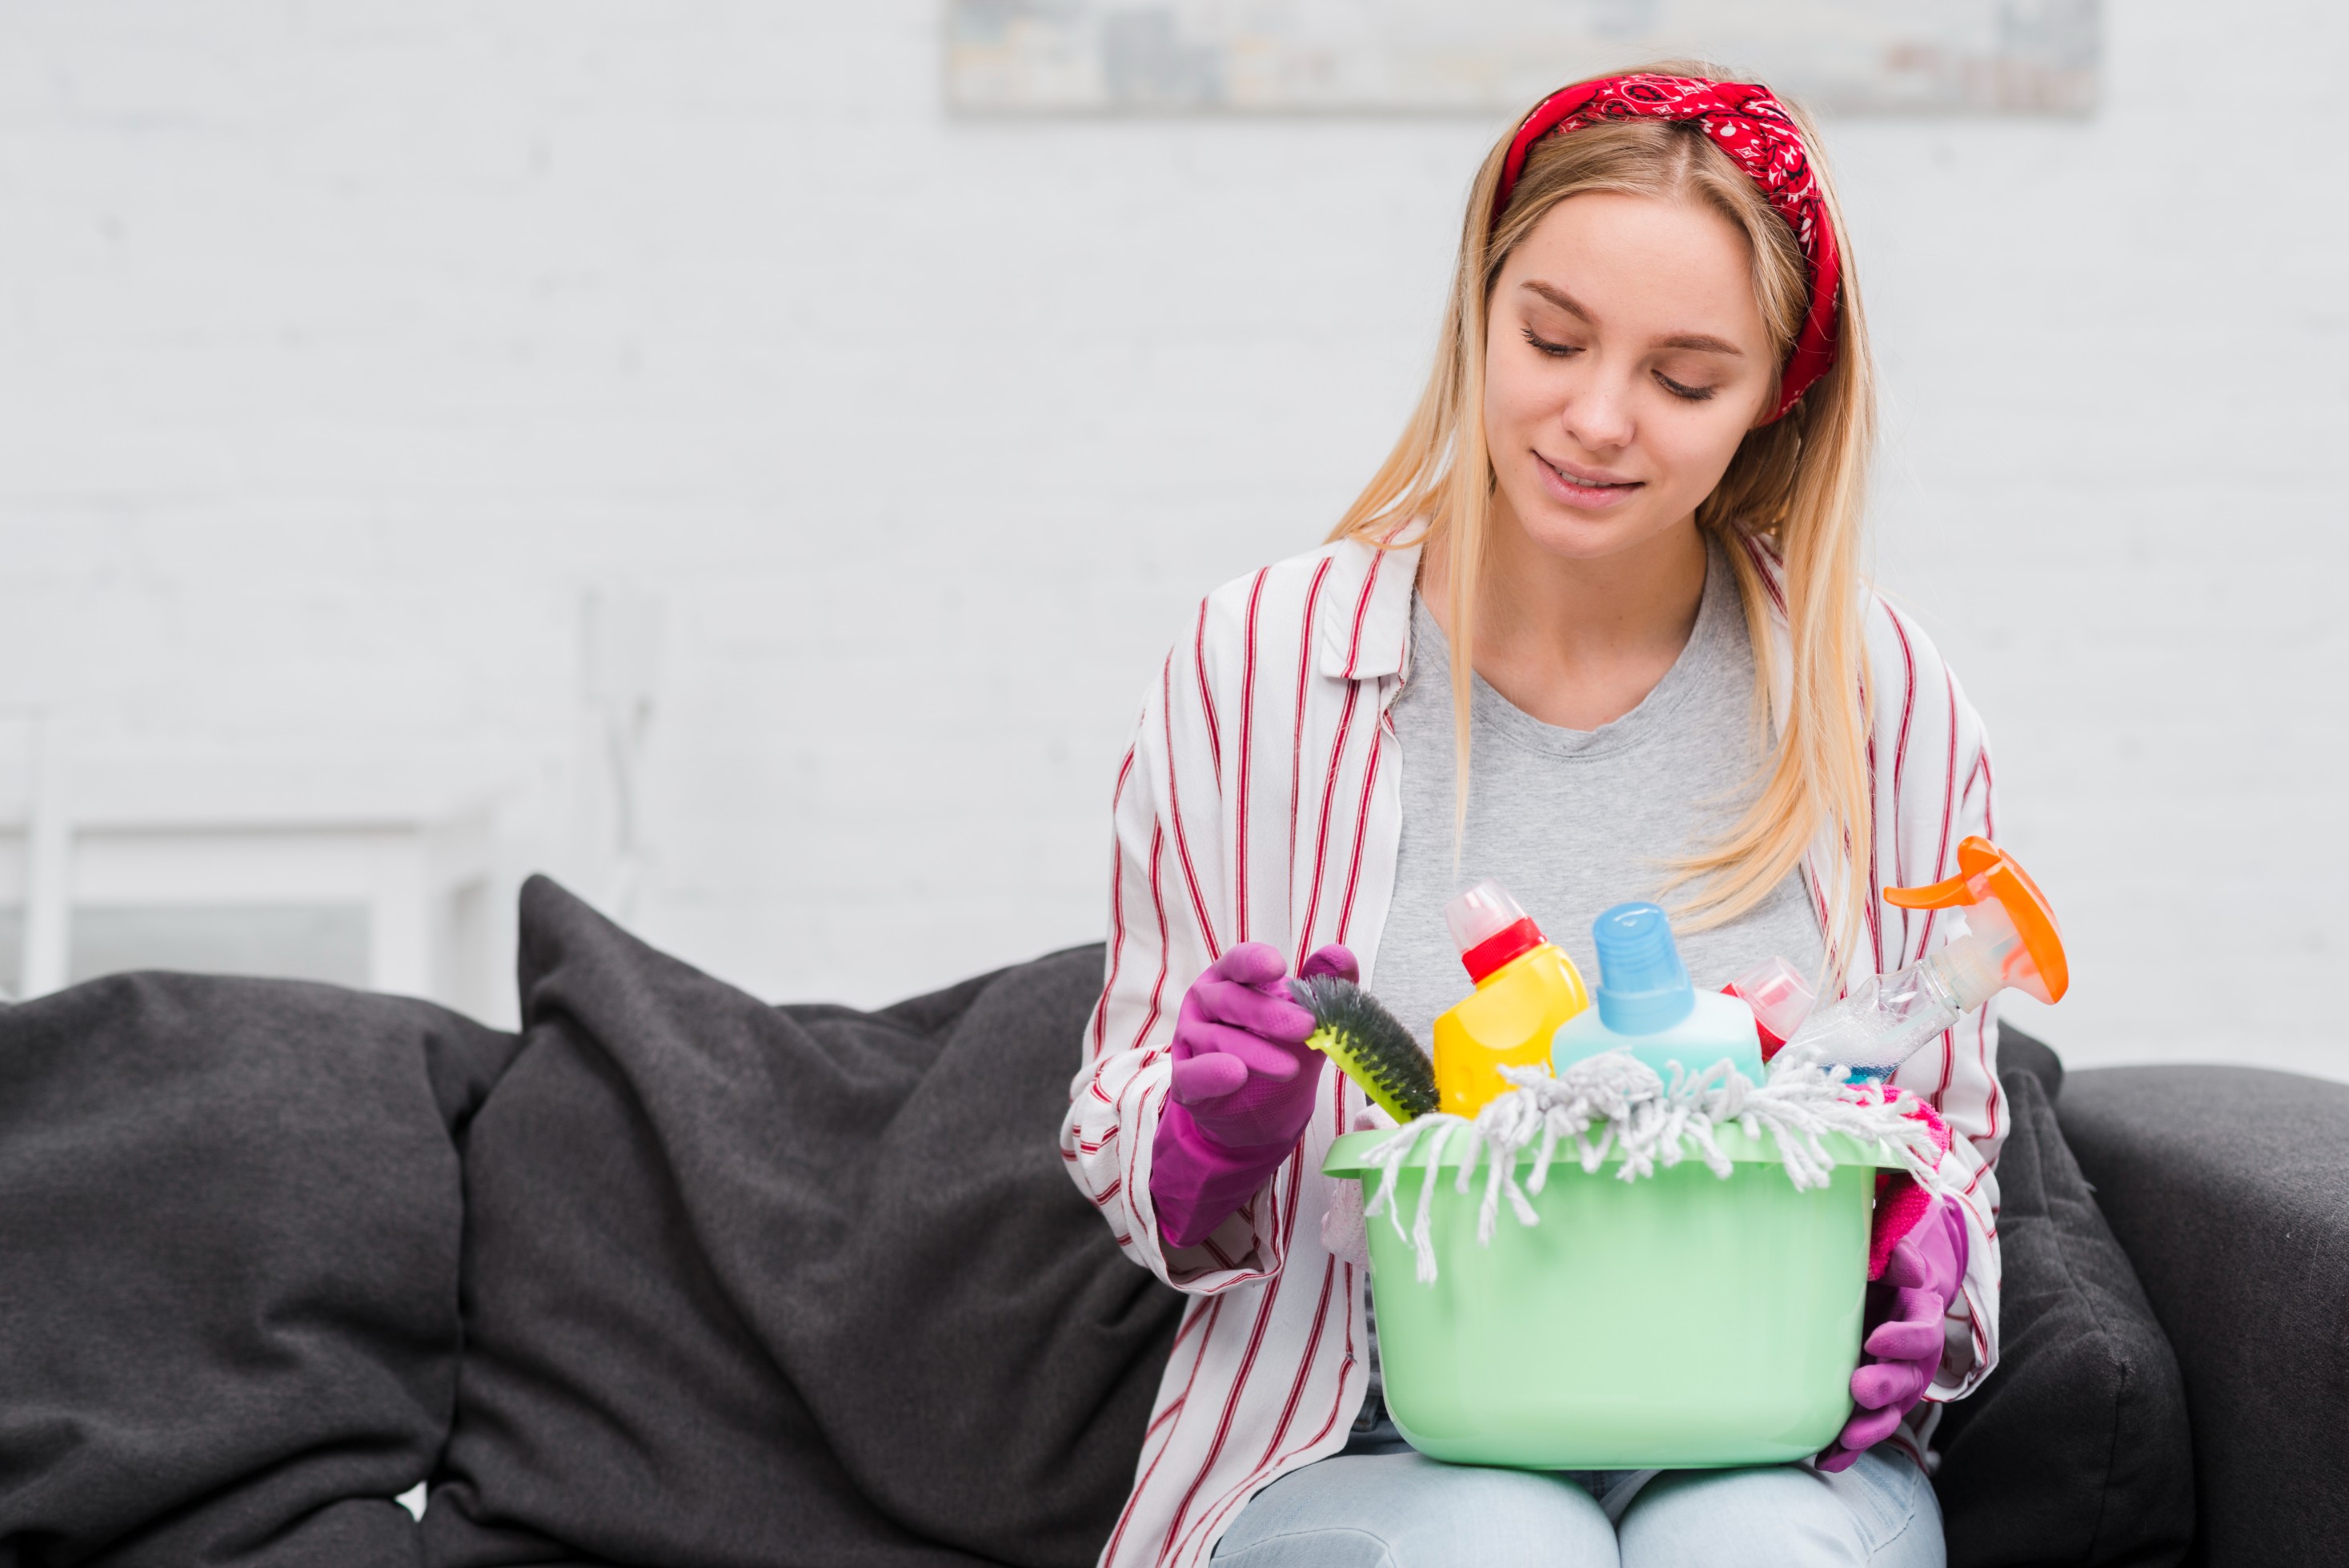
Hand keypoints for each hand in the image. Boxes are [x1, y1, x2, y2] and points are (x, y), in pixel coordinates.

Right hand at [1167, 942, 1355, 1150]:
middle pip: (1230, 999)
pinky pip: (1191, 1074)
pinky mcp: (1184, 1080)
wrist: (1258, 1111)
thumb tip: (1340, 956)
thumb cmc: (1277, 1050)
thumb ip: (1323, 987)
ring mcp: (1190, 1040)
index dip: (1255, 962)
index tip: (1279, 968)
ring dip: (1255, 1052)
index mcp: (1231, 979)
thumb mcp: (1306, 1019)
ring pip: (1216, 1038)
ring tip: (1290, 1068)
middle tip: (1306, 1027)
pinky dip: (1212, 1073)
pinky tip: (1235, 1074)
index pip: (1238, 963)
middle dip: (1268, 1013)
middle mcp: (1206, 1003)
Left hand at [1817, 1199, 1967, 1472]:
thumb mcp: (1887, 1251)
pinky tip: (1826, 1460)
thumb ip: (1896, 1252)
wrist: (1878, 1289)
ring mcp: (1892, 1384)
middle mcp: (1911, 1357)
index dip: (1904, 1338)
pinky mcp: (1870, 1402)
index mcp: (1919, 1317)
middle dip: (1885, 1386)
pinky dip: (1846, 1449)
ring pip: (1888, 1411)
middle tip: (1859, 1388)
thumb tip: (1903, 1260)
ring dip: (1870, 1426)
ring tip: (1847, 1436)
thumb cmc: (1877, 1267)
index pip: (1923, 1331)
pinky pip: (1861, 1431)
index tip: (1878, 1339)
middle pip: (1907, 1378)